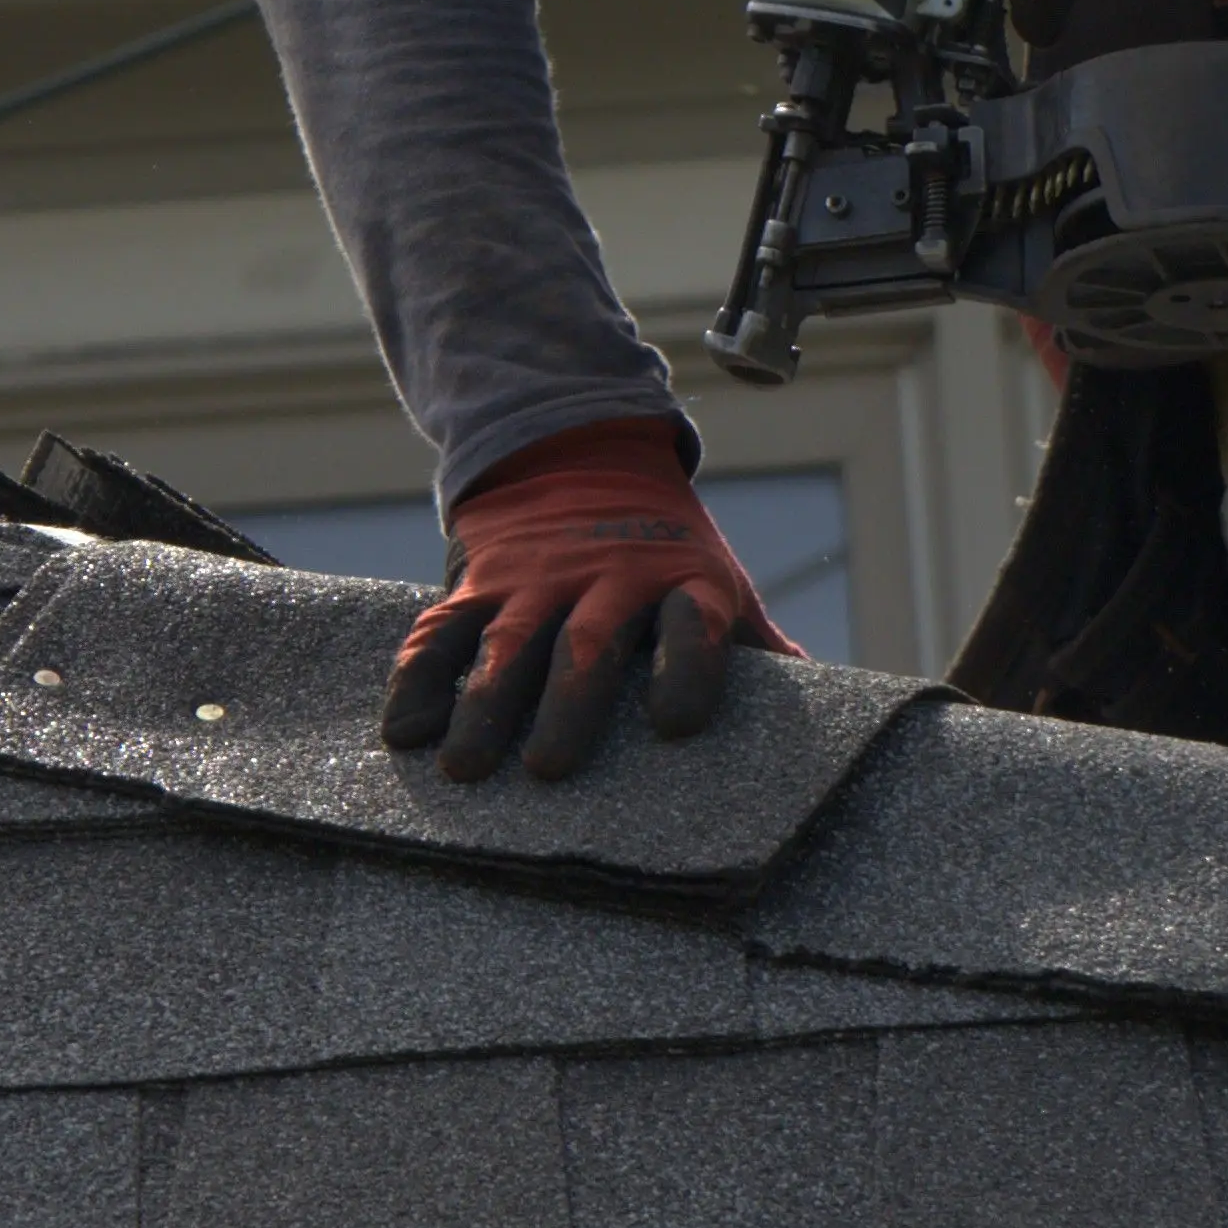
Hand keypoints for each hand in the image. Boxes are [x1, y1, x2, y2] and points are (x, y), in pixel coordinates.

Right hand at [384, 420, 785, 781]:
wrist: (583, 458)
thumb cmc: (667, 553)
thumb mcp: (719, 584)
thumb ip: (754, 646)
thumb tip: (823, 707)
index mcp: (681, 583)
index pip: (692, 624)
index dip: (688, 667)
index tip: (676, 724)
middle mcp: (608, 579)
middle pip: (588, 644)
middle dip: (569, 705)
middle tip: (549, 769)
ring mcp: (537, 580)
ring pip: (508, 643)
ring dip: (483, 706)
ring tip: (464, 768)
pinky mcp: (480, 582)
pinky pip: (441, 630)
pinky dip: (418, 678)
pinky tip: (404, 732)